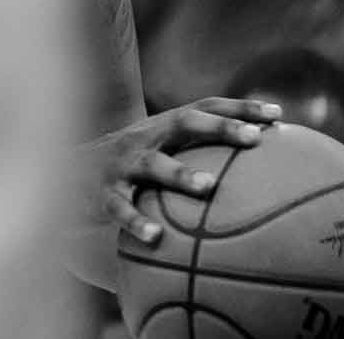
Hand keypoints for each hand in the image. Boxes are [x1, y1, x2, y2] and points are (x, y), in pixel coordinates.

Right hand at [77, 97, 281, 245]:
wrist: (65, 170)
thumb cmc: (129, 165)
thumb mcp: (159, 150)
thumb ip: (196, 155)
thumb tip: (256, 177)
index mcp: (164, 125)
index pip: (207, 106)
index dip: (241, 106)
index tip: (278, 114)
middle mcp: (146, 137)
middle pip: (186, 122)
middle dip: (221, 127)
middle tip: (254, 138)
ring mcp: (124, 163)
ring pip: (154, 165)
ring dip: (181, 175)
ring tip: (208, 189)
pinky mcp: (102, 191)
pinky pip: (120, 207)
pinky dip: (136, 221)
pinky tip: (154, 238)